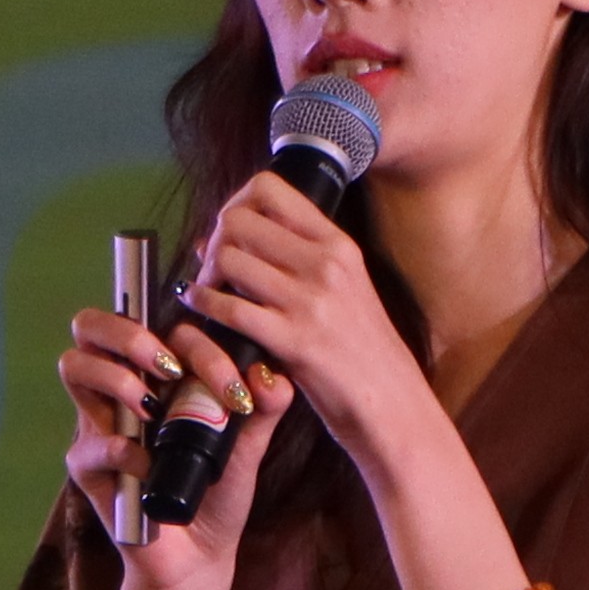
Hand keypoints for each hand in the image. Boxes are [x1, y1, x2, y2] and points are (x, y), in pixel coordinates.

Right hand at [57, 297, 294, 589]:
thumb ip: (263, 407)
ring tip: (151, 408)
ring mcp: (98, 425)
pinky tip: (149, 468)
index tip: (234, 388)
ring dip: (116, 378)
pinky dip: (121, 449)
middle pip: (92, 326)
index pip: (158, 325)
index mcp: (156, 375)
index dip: (197, 341)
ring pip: (74, 365)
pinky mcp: (87, 468)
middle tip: (168, 366)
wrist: (201, 556)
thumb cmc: (218, 493)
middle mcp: (120, 391)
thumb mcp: (249, 446)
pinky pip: (89, 443)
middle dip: (129, 333)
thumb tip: (271, 375)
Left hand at [168, 175, 433, 457]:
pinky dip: (204, 304)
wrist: (390, 401)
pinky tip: (199, 308)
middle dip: (215, 240)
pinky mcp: (294, 340)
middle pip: (240, 220)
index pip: (269, 188)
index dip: (235, 202)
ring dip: (206, 274)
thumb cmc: (359, 349)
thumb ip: (293, 258)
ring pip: (230, 259)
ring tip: (207, 290)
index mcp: (337, 244)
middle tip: (211, 266)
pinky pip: (229, 308)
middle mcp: (325, 263)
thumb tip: (224, 235)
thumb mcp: (342, 288)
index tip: (228, 230)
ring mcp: (310, 301)